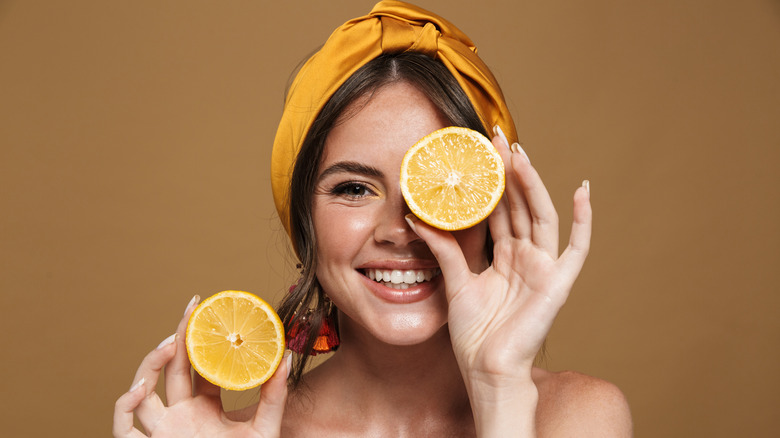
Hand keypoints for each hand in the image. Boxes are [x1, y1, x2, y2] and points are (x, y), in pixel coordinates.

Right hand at [113, 297, 290, 436]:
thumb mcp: (265, 428)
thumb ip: (274, 396)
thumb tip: (285, 357)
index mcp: (205, 407)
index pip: (198, 366)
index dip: (200, 339)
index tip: (207, 311)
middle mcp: (180, 415)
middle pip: (171, 369)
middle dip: (177, 337)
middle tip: (191, 309)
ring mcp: (162, 431)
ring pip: (142, 392)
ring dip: (148, 365)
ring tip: (168, 345)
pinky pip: (122, 428)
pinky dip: (123, 407)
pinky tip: (139, 390)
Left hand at [406, 133, 591, 382]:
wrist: (487, 369)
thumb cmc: (474, 334)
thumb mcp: (455, 283)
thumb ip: (443, 250)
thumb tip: (417, 217)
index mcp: (503, 255)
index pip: (498, 208)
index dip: (491, 181)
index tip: (480, 151)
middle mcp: (525, 255)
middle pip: (518, 204)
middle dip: (509, 172)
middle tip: (497, 138)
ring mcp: (544, 266)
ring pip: (540, 215)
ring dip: (532, 184)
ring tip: (519, 155)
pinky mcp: (559, 281)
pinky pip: (576, 246)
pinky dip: (583, 219)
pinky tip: (581, 189)